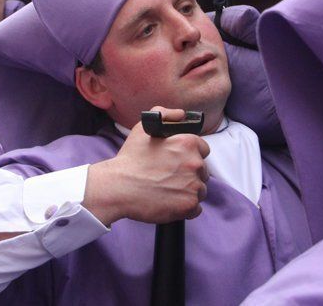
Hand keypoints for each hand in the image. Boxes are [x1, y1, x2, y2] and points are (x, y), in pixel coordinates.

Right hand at [84, 107, 209, 225]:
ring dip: (188, 191)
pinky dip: (185, 207)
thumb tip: (181, 114)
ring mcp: (194, 186)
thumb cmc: (130, 160)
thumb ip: (164, 115)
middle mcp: (195, 164)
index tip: (179, 162)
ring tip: (167, 191)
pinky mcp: (189, 206)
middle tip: (170, 177)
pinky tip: (169, 202)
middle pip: (202, 171)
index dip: (191, 155)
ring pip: (200, 190)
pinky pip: (195, 208)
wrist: (119, 187)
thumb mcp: (143, 128)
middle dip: (190, 174)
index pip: (203, 149)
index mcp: (187, 144)